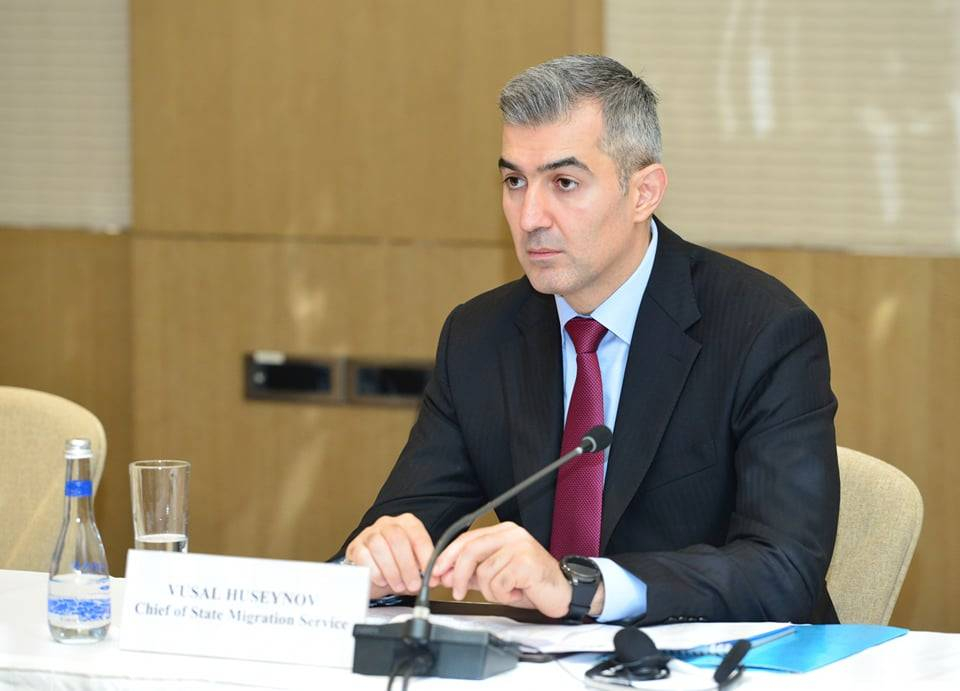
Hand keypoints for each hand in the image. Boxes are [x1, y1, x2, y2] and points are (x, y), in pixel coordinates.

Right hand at [345, 513, 433, 599]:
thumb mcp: (415, 567)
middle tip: (413, 585)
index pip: (417, 534)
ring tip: (398, 585)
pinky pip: (363, 555)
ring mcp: (369, 534)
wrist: (372, 573)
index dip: (425, 556)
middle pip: (397, 537)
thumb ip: (426, 571)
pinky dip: (375, 571)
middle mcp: (388, 524)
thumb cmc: (396, 566)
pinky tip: (382, 580)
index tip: (431, 575)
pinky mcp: (355, 547)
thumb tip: (436, 579)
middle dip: (407, 565)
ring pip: (379, 545)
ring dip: (391, 570)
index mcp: (407, 523)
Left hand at [432, 522, 596, 619]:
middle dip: (457, 575)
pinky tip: (517, 593)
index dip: (447, 556)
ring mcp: (519, 546)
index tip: (435, 572)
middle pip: (470, 551)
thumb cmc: (532, 584)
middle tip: (455, 592)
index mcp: (503, 532)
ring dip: (490, 591)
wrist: (564, 593)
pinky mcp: (525, 562)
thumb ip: (473, 573)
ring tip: (507, 591)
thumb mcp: (497, 577)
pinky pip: (497, 583)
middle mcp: (511, 534)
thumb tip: (446, 575)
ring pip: (483, 572)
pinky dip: (503, 595)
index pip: (466, 539)